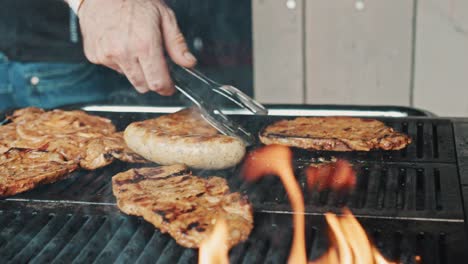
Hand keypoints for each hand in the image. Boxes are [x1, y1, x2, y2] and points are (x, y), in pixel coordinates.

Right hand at [78, 0, 196, 94]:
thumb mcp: (164, 17)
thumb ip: (177, 44)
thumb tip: (188, 62)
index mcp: (144, 44)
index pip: (158, 82)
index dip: (167, 88)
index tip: (169, 87)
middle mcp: (124, 52)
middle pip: (143, 86)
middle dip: (152, 80)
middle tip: (154, 64)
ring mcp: (106, 55)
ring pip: (128, 77)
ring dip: (135, 69)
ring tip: (134, 45)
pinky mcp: (94, 55)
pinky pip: (113, 68)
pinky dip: (119, 61)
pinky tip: (119, 43)